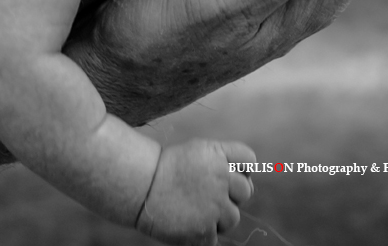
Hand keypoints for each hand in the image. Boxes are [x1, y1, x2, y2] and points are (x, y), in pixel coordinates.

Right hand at [137, 139, 255, 245]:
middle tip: (208, 193)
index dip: (241, 168)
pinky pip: (215, 237)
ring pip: (233, 218)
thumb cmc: (167, 168)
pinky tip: (187, 220)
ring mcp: (213, 207)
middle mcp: (220, 179)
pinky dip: (203, 232)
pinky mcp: (203, 230)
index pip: (248, 159)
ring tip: (194, 208)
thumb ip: (223, 160)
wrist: (139, 187)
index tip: (227, 172)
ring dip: (218, 216)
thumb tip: (246, 180)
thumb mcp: (197, 151)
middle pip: (246, 191)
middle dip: (231, 194)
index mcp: (217, 155)